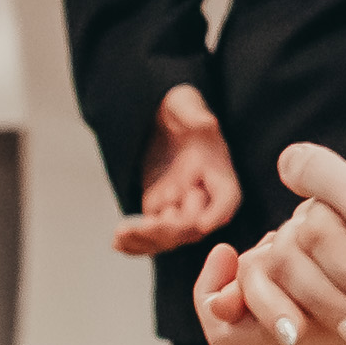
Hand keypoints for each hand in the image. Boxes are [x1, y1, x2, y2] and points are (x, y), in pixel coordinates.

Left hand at [116, 84, 240, 255]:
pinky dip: (136, 242)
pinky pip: (151, 232)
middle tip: (142, 226)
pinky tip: (117, 242)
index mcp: (215, 166)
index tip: (201, 224)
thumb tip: (203, 123)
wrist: (154, 113)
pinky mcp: (157, 206)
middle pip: (196, 223)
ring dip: (149, 240)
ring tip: (122, 235)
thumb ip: (192, 112)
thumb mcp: (183, 101)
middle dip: (172, 230)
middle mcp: (202, 189)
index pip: (228, 197)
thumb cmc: (173, 105)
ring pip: (171, 234)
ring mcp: (179, 201)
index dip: (218, 213)